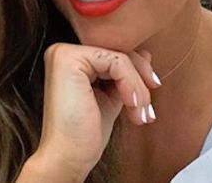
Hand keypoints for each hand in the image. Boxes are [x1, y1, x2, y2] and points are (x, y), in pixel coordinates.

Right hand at [25, 43, 160, 179]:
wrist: (67, 159)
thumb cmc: (85, 133)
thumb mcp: (112, 97)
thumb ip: (125, 75)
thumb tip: (145, 54)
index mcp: (71, 60)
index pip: (113, 55)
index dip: (137, 74)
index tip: (148, 98)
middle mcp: (63, 51)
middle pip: (117, 53)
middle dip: (141, 79)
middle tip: (148, 108)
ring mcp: (64, 53)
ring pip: (120, 58)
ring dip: (138, 87)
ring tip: (141, 113)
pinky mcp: (68, 59)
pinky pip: (116, 62)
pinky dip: (131, 84)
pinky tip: (132, 105)